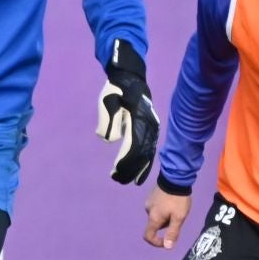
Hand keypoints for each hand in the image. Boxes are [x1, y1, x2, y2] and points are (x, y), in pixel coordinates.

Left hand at [96, 40, 160, 184]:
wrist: (130, 79)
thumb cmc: (116, 91)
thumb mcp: (107, 102)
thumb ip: (108, 121)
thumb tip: (110, 140)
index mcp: (138, 120)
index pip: (133, 147)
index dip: (125, 162)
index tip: (115, 173)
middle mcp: (148, 127)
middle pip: (141, 154)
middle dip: (130, 169)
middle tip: (117, 180)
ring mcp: (151, 129)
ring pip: (147, 154)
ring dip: (137, 169)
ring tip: (127, 180)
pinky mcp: (149, 130)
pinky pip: (148, 150)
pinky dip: (144, 163)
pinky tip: (138, 173)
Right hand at [143, 187, 190, 247]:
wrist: (175, 177)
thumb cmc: (177, 200)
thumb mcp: (179, 217)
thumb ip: (173, 232)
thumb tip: (167, 247)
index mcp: (153, 218)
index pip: (148, 236)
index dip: (156, 242)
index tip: (166, 241)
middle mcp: (148, 211)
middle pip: (155, 225)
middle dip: (166, 225)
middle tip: (178, 217)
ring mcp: (149, 202)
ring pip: (157, 216)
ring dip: (165, 216)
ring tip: (176, 207)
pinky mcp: (152, 195)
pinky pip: (157, 207)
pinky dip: (164, 208)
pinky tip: (172, 201)